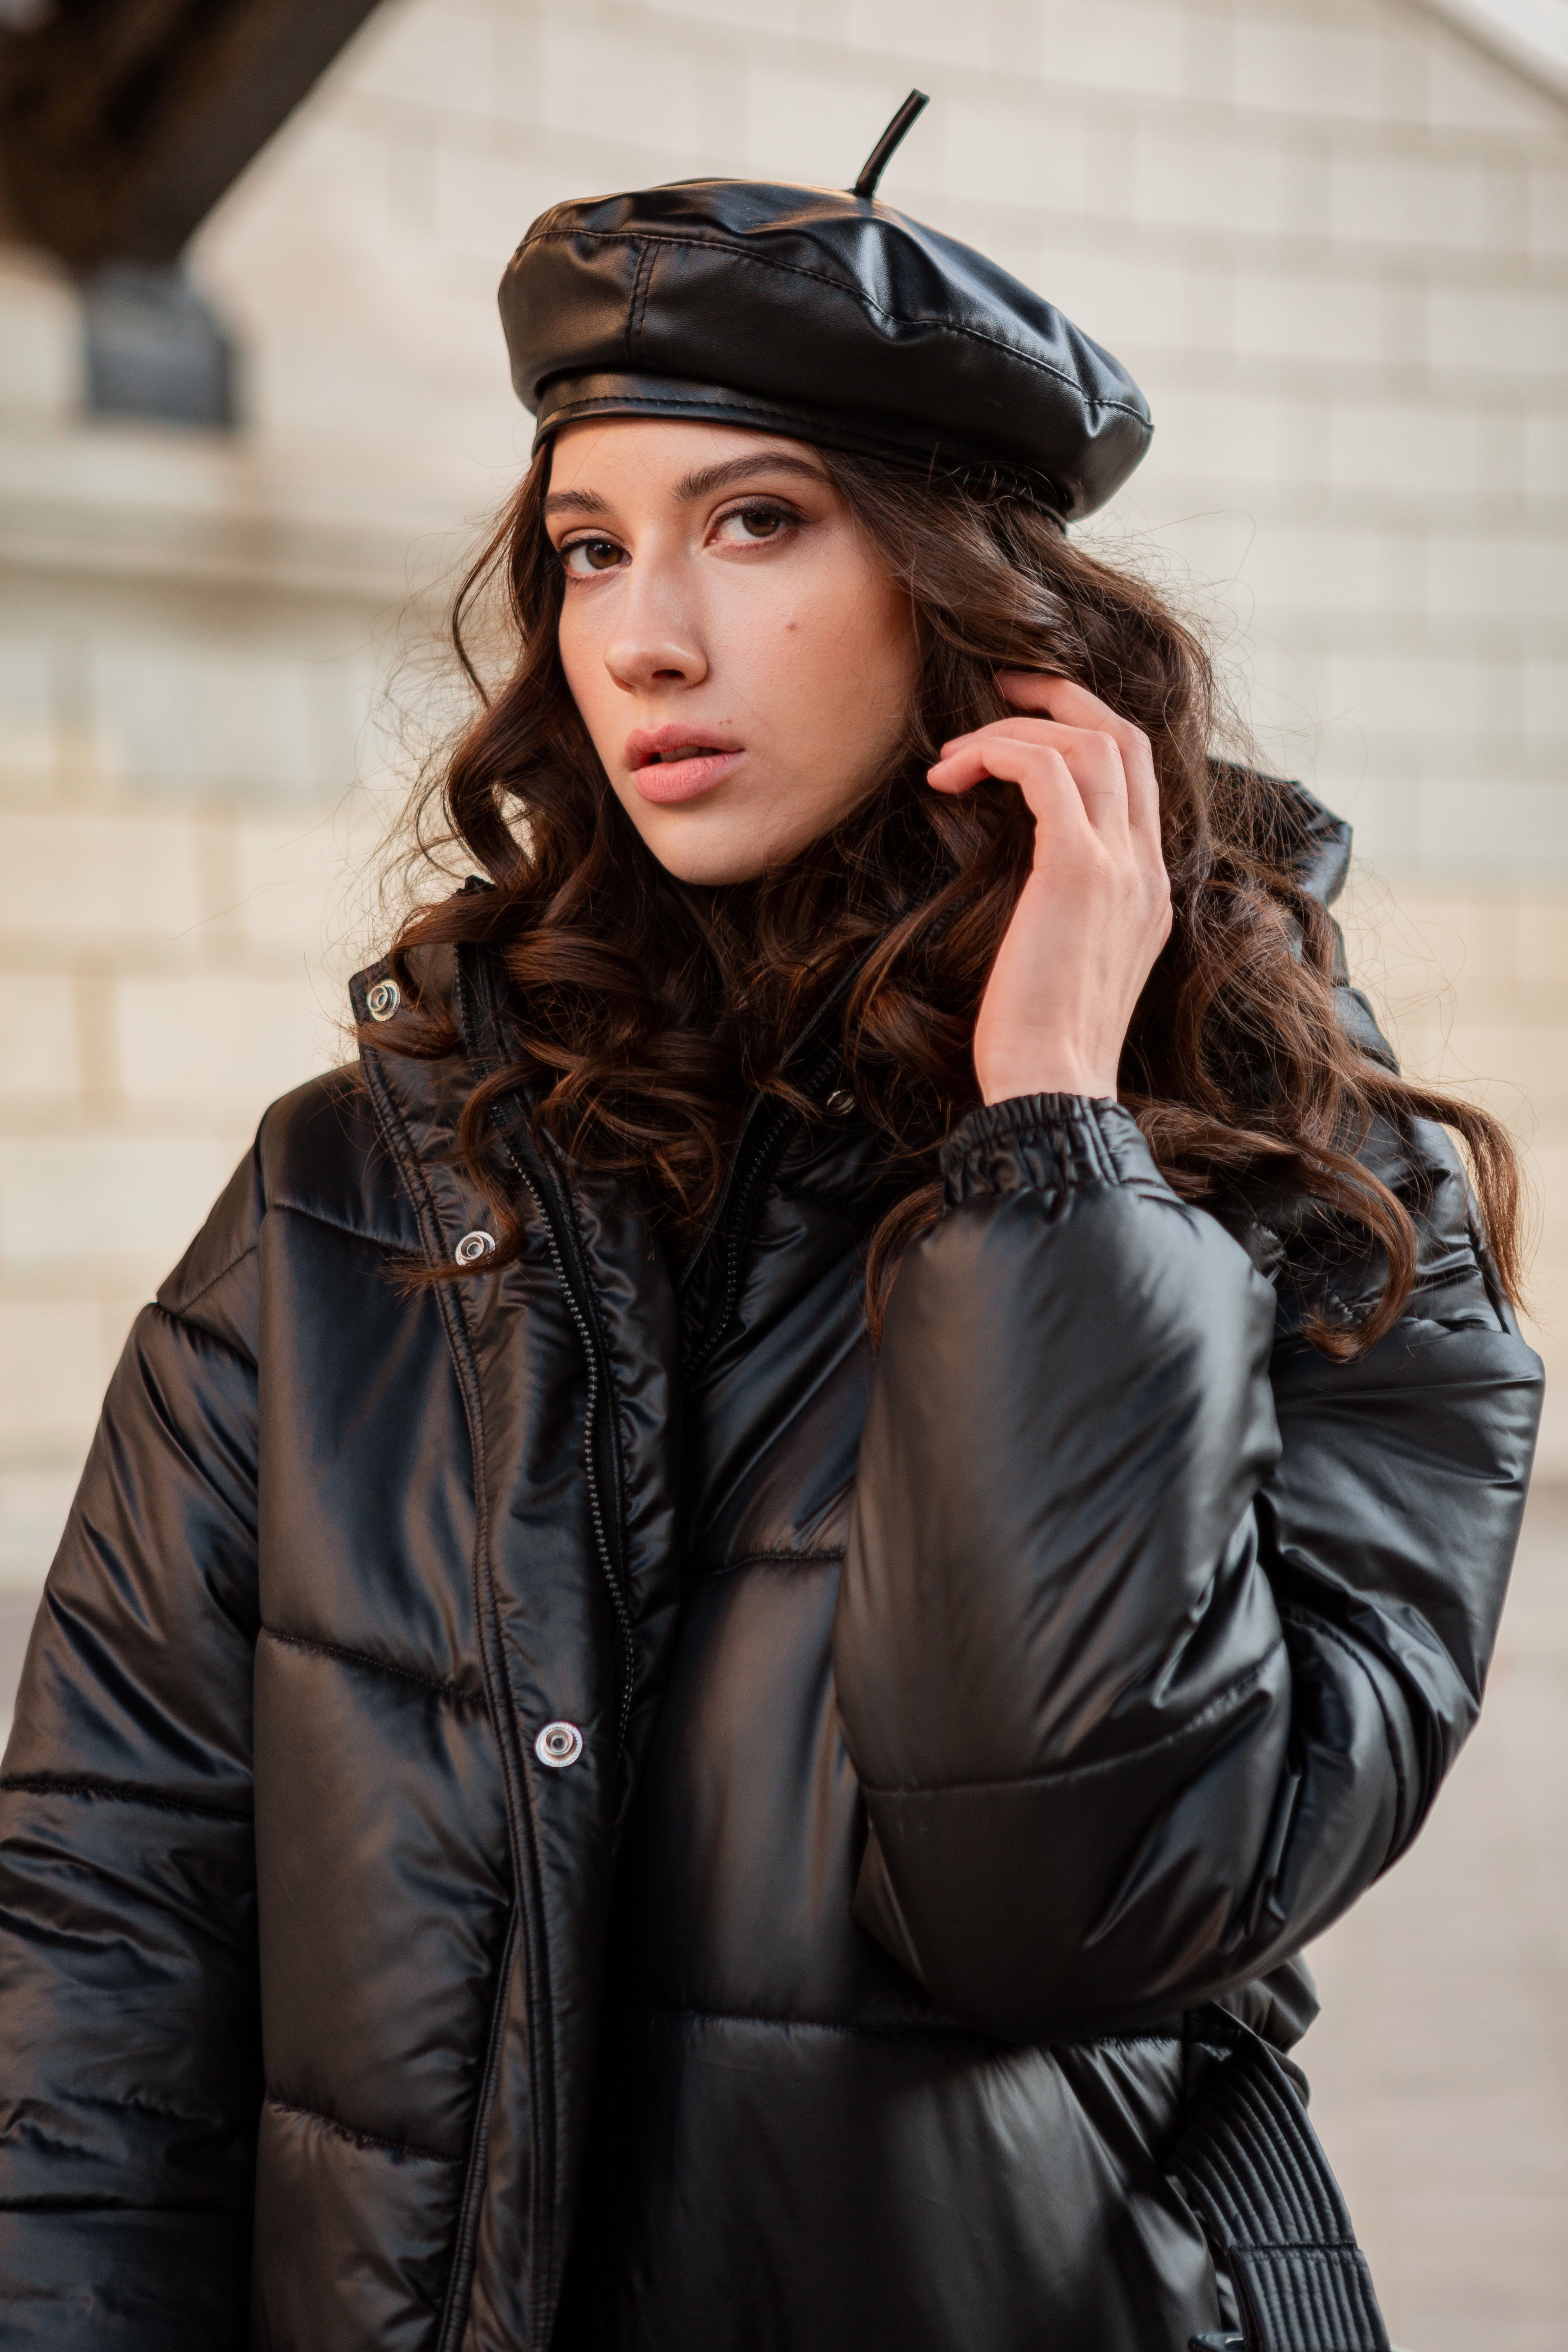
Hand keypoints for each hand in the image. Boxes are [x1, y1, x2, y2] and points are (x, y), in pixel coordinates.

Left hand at [926, 673, 1171, 1103]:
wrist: (1052, 1087)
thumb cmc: (1037, 1039)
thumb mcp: (1063, 958)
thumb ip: (1062, 904)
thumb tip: (1020, 867)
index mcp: (1147, 887)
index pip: (1134, 774)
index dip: (1081, 728)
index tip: (1020, 719)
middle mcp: (1146, 867)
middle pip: (1124, 737)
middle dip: (1059, 698)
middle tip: (995, 688)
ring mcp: (1121, 866)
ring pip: (1086, 744)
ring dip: (1010, 731)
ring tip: (950, 756)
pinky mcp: (1080, 870)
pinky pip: (1045, 773)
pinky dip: (996, 755)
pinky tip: (950, 779)